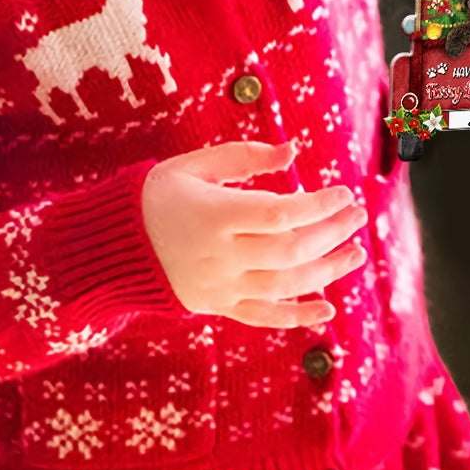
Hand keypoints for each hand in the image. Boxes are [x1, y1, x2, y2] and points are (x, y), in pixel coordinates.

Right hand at [141, 139, 368, 327]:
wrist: (111, 246)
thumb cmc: (157, 195)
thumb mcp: (194, 165)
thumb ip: (245, 157)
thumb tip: (293, 152)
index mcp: (215, 215)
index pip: (281, 214)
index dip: (318, 205)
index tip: (343, 192)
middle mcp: (221, 256)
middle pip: (290, 250)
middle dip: (331, 233)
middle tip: (358, 216)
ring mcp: (220, 286)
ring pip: (285, 285)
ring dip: (327, 270)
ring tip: (356, 253)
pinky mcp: (218, 306)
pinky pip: (263, 316)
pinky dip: (297, 316)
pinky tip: (328, 309)